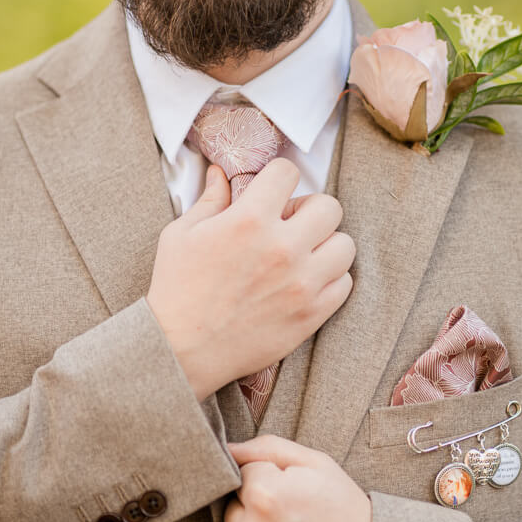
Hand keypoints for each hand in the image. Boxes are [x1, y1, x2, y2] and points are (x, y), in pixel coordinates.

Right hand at [147, 160, 355, 400]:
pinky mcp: (311, 314)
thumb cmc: (176, 290)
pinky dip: (330, 279)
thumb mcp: (181, 235)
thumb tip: (220, 174)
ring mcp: (301, 283)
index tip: (272, 192)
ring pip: (345, 245)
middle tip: (290, 226)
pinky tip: (305, 282)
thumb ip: (209, 200)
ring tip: (303, 256)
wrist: (181, 349)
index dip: (279, 178)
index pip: (288, 172)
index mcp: (248, 220)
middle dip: (309, 210)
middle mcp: (282, 248)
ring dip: (326, 245)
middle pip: (329, 207)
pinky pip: (344, 284)